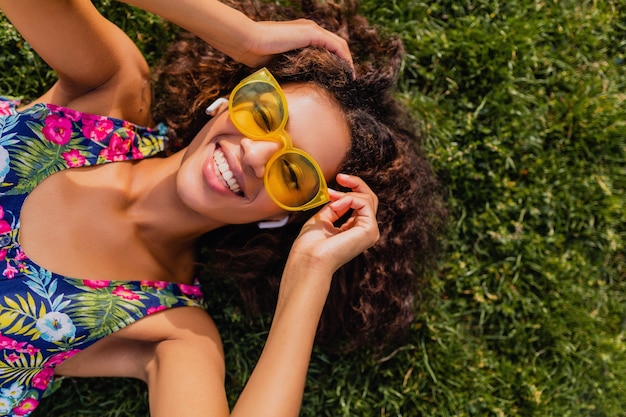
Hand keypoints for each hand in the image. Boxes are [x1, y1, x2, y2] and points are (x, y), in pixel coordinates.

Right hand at [236, 19, 353, 71]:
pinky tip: (347, 71)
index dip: (334, 61)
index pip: (325, 47)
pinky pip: (337, 45)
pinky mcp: (312, 33)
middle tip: (348, 79)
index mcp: (301, 35)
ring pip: (339, 44)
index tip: (337, 78)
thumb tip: (293, 87)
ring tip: (350, 77)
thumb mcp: (277, 64)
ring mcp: (311, 29)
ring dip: (347, 61)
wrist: (248, 42)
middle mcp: (309, 29)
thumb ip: (289, 69)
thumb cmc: (255, 55)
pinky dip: (345, 58)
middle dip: (344, 62)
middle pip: (335, 45)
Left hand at [287, 174, 378, 274]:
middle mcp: (366, 232)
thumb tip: (340, 194)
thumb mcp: (323, 218)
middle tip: (340, 178)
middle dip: (355, 184)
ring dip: (347, 193)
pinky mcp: (370, 230)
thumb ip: (335, 207)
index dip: (350, 189)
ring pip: (368, 199)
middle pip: (370, 198)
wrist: (308, 259)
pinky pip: (364, 203)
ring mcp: (370, 232)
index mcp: (355, 230)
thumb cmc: (310, 244)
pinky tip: (336, 205)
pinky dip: (349, 199)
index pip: (362, 204)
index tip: (338, 180)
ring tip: (331, 197)